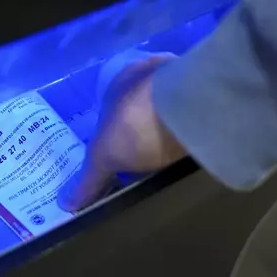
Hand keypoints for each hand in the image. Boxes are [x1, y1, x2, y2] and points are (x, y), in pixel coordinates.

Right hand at [58, 53, 186, 211]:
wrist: (190, 108)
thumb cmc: (136, 123)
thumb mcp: (105, 156)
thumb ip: (89, 178)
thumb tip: (66, 203)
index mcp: (118, 80)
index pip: (110, 106)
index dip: (111, 131)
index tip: (117, 154)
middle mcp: (149, 73)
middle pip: (141, 106)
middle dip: (141, 129)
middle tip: (144, 159)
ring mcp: (182, 77)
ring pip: (169, 107)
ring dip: (169, 127)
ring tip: (171, 157)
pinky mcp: (210, 89)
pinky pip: (196, 113)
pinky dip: (193, 130)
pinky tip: (194, 148)